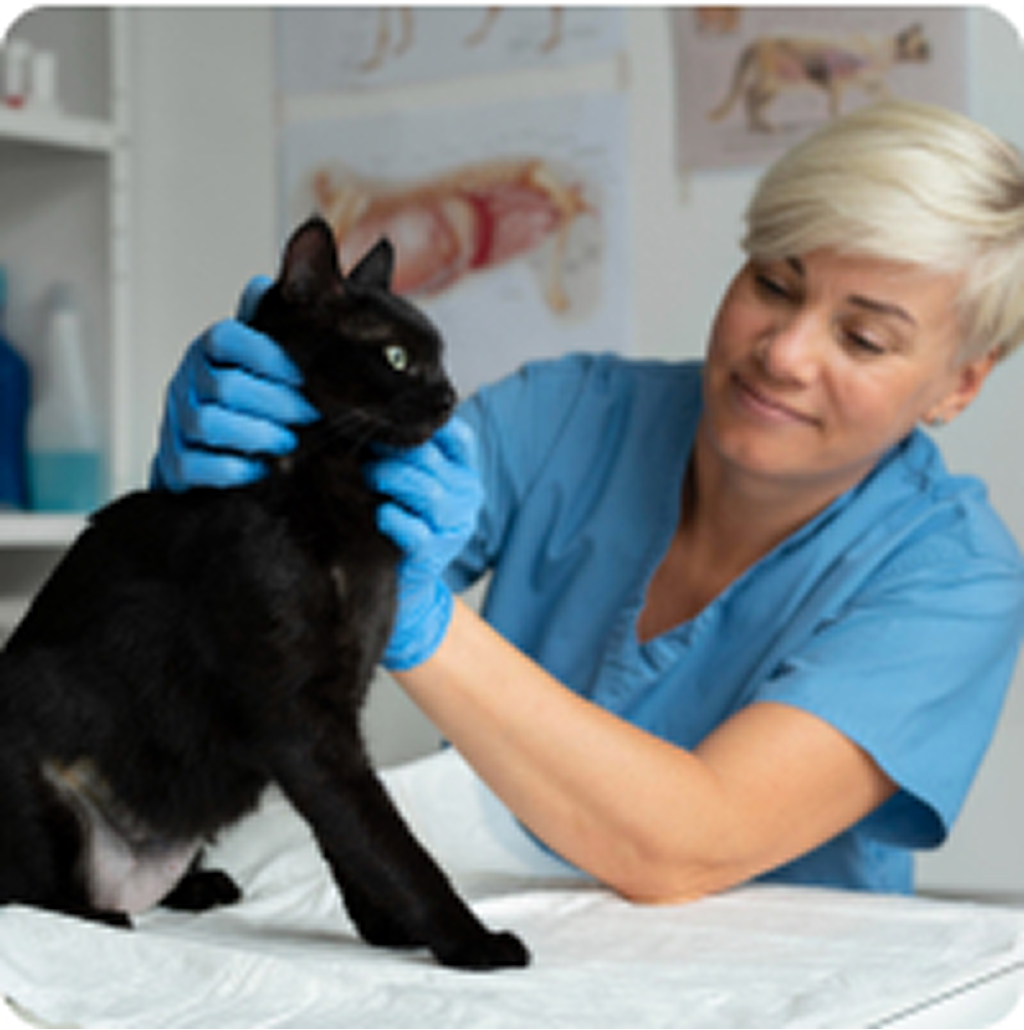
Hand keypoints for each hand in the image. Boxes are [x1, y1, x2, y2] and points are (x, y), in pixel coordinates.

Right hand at [150, 275, 318, 490]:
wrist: (209, 453)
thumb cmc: (247, 401)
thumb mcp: (262, 359)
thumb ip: (273, 325)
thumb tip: (278, 284)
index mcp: (210, 351)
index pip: (227, 337)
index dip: (267, 353)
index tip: (306, 372)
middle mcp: (188, 382)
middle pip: (225, 385)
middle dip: (276, 402)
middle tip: (314, 415)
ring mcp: (176, 423)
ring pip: (209, 424)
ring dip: (257, 434)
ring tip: (292, 443)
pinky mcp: (173, 464)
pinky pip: (195, 466)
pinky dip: (232, 470)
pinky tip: (262, 471)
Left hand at [367, 417, 482, 670]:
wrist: (402, 583)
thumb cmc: (402, 522)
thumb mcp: (412, 484)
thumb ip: (408, 454)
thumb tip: (372, 416)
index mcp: (464, 474)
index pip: (459, 436)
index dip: (426, 424)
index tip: (388, 419)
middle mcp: (466, 498)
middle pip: (432, 459)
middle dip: (391, 451)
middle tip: (360, 449)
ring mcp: (453, 528)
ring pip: (426, 491)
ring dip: (388, 479)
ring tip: (366, 478)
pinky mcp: (432, 555)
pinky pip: (412, 528)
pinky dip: (389, 517)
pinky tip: (377, 514)